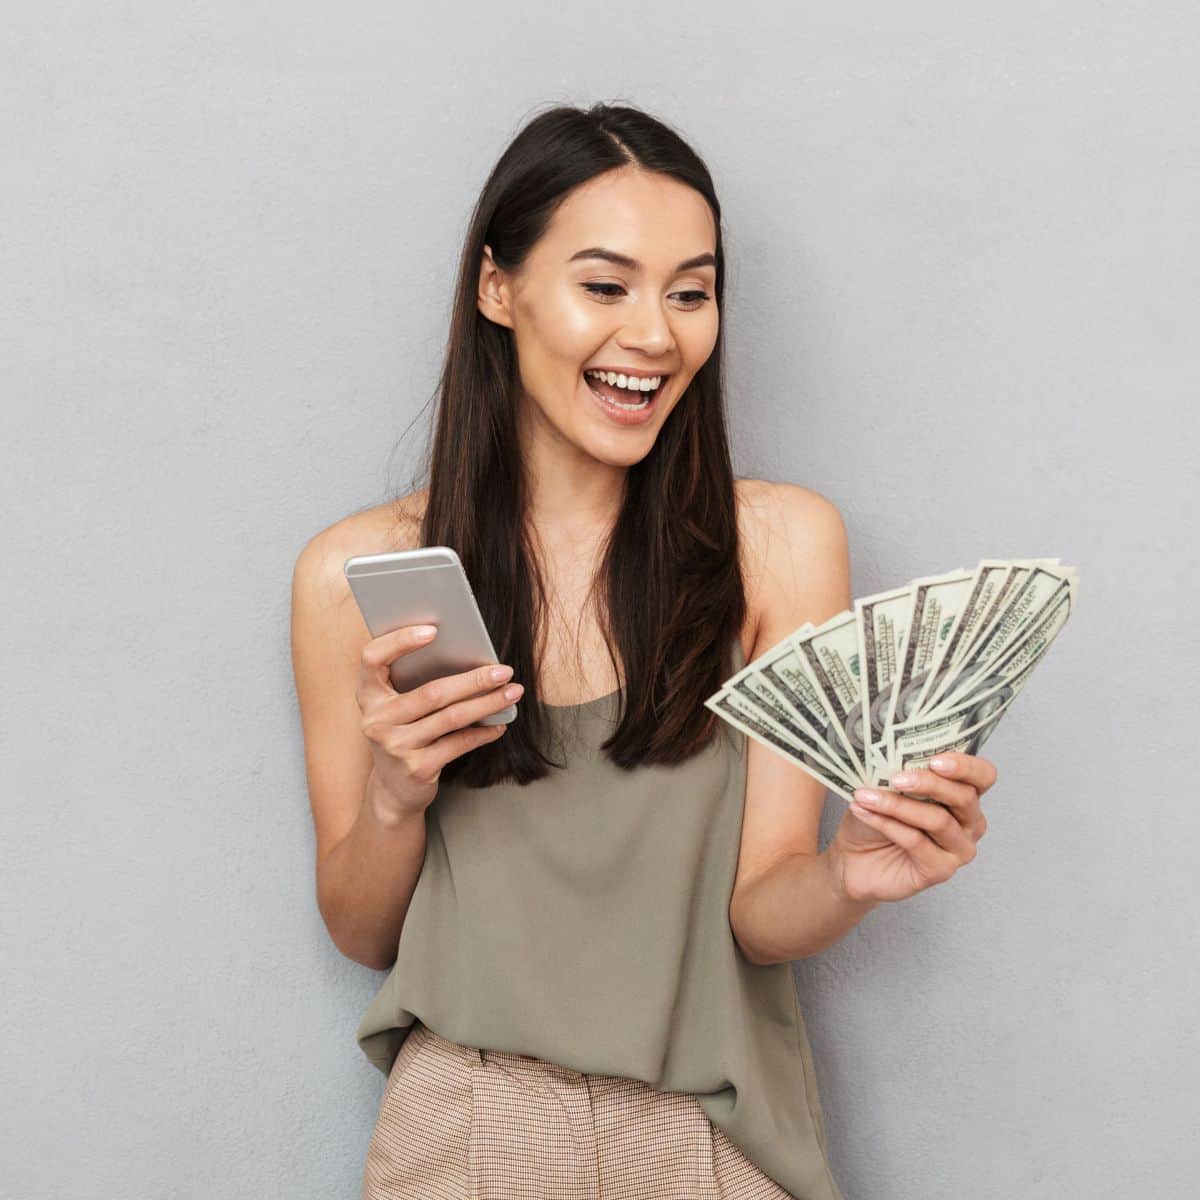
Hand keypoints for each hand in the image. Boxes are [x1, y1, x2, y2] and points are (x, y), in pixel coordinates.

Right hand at [356, 624, 522, 819]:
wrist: (393, 791)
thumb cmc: (403, 735)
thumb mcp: (398, 708)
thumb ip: (414, 683)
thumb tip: (469, 656)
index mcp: (368, 695)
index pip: (372, 658)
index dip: (399, 641)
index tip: (434, 630)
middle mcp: (376, 720)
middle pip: (432, 692)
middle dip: (474, 680)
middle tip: (504, 670)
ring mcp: (395, 746)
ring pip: (451, 717)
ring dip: (487, 704)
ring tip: (513, 692)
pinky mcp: (416, 769)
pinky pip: (458, 744)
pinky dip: (483, 733)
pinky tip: (500, 724)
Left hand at [828, 754, 995, 903]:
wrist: (852, 856)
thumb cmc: (876, 815)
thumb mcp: (886, 785)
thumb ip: (901, 768)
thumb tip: (893, 750)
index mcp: (964, 794)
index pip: (984, 775)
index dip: (966, 766)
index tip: (935, 759)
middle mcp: (970, 822)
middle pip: (964, 797)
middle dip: (928, 783)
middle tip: (895, 778)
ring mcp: (959, 849)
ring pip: (938, 820)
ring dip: (897, 805)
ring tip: (865, 795)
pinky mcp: (940, 870)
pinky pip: (917, 842)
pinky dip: (886, 824)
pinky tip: (864, 812)